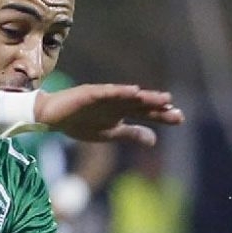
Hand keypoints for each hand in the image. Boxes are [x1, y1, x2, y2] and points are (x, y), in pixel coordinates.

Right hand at [35, 84, 182, 146]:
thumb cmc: (80, 123)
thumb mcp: (110, 133)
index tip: (179, 118)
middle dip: (156, 105)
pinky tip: (132, 91)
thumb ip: (132, 134)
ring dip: (143, 97)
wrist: (52, 117)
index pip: (145, 113)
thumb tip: (155, 141)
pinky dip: (119, 91)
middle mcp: (117, 102)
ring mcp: (104, 96)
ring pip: (127, 97)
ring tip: (160, 98)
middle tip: (173, 108)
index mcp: (122, 111)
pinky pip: (106, 93)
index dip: (161, 115)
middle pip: (140, 103)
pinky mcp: (89, 93)